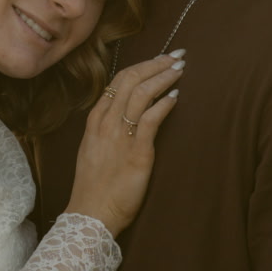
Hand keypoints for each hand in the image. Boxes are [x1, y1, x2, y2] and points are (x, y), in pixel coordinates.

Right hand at [66, 56, 180, 235]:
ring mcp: (120, 136)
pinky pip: (152, 119)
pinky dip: (165, 103)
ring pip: (142, 93)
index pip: (118, 81)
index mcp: (95, 121)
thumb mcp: (94, 150)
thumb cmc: (94, 187)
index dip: (142, 65)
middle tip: (177, 56)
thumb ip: (107, 129)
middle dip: (156, 63)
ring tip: (180, 70)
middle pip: (131, 80)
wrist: (91, 215)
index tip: (159, 58)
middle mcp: (106, 123)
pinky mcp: (137, 153)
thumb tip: (129, 113)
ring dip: (164, 77)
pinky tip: (176, 96)